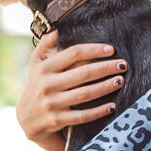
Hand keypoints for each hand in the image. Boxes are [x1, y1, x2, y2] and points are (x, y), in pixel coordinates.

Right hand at [15, 29, 125, 150]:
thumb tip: (56, 30)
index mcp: (44, 68)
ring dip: (105, 87)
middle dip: (105, 68)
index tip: (111, 50)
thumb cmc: (37, 86)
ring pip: (84, 94)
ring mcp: (52, 103)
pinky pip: (82, 116)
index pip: (73, 54)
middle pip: (82, 73)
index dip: (94, 50)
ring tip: (120, 81)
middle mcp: (47, 85)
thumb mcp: (35, 65)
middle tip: (123, 65)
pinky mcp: (57, 120)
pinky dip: (98, 111)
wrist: (27, 120)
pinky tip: (112, 106)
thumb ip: (44, 46)